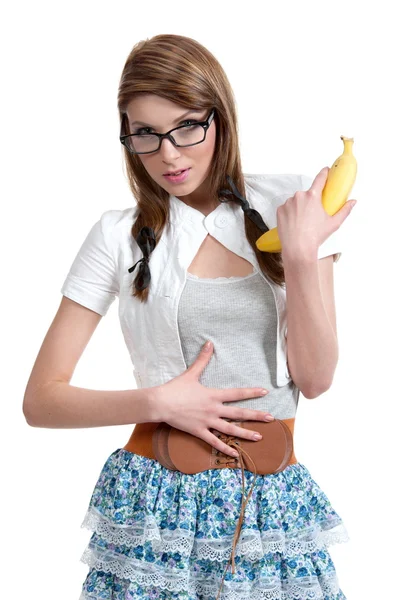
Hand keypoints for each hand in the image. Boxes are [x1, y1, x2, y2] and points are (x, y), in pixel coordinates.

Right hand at [150, 341, 273, 457]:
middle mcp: (214, 410)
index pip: (237, 394)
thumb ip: (202, 359)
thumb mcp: (191, 373)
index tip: (265, 392)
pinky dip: (226, 448)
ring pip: (230, 430)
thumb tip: (209, 343)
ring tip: (259, 437)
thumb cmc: (175, 388)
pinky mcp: (199, 432)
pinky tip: (236, 455)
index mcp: (213, 395)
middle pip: (239, 414)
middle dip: (256, 415)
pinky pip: (215, 442)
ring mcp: (207, 422)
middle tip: (271, 418)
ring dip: (246, 434)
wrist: (161, 403)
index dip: (251, 393)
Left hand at [277, 166, 355, 257]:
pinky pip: (286, 208)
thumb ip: (344, 210)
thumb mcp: (334, 223)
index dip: (324, 173)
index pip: (320, 179)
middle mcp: (299, 196)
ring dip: (299, 207)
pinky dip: (290, 213)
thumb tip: (353, 202)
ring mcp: (287, 203)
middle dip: (310, 201)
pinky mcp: (279, 210)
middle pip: (307, 194)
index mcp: (313, 196)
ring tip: (303, 222)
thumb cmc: (315, 236)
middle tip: (313, 215)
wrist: (298, 248)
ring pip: (295, 201)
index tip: (326, 170)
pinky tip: (294, 223)